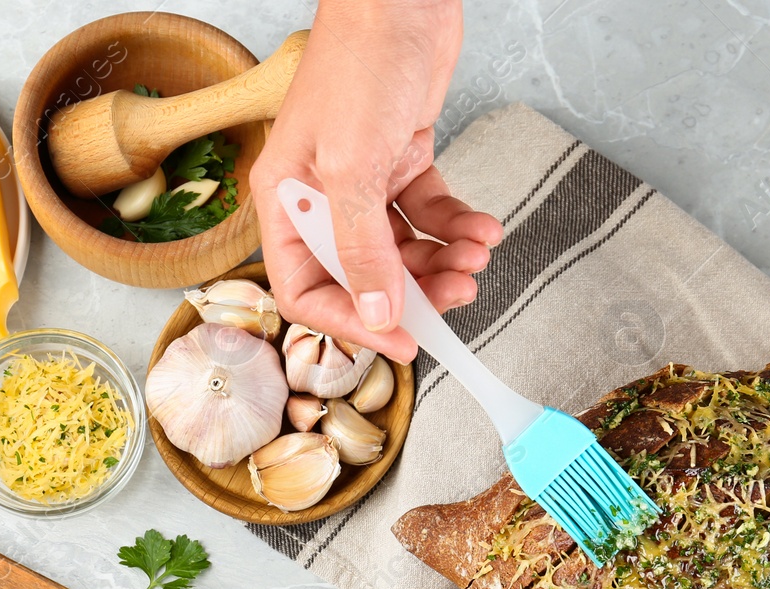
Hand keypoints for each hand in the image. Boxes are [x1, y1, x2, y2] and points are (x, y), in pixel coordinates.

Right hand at [250, 0, 502, 361]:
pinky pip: (429, 216)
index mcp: (286, 203)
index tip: (403, 342)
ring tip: (476, 258)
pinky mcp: (402, 163)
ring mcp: (363, 183)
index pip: (306, 290)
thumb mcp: (353, 167)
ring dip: (443, 263)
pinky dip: (458, 227)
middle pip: (363, 277)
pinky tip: (483, 229)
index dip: (353, 324)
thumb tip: (376, 314)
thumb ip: (362, 247)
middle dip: (414, 294)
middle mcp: (320, 199)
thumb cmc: (360, 64)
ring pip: (402, 251)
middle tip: (456, 298)